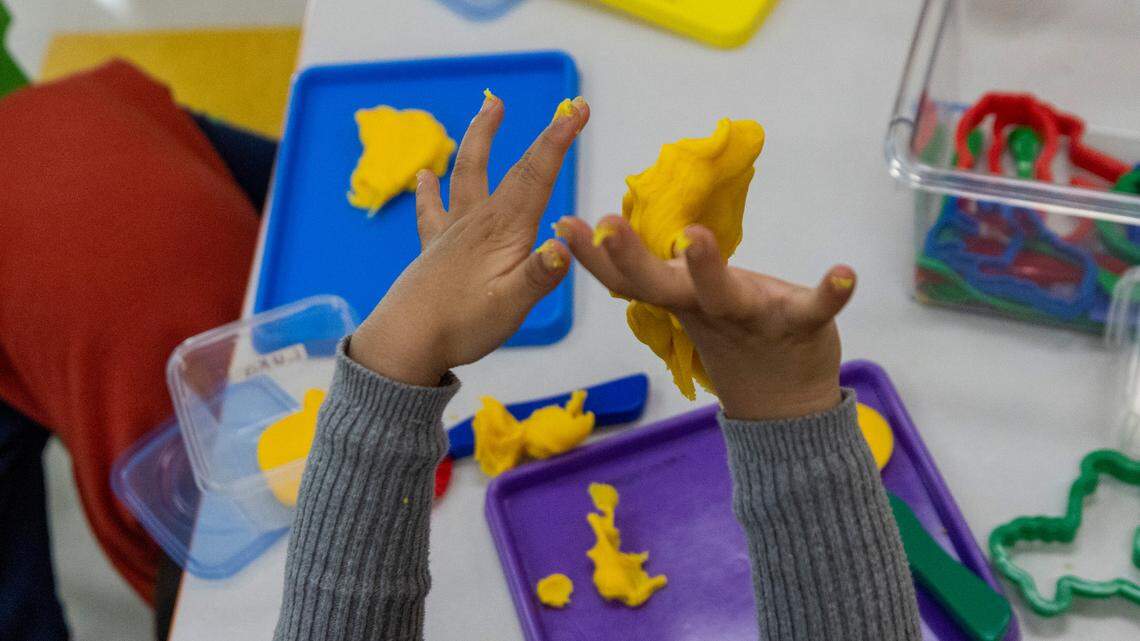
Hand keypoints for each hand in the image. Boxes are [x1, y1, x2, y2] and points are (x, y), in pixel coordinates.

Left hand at [349, 95, 589, 385]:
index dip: (558, 139)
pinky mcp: (433, 249)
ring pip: (466, 174)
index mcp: (504, 230)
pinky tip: (423, 178)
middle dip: (526, 133)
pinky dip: (428, 192)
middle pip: (502, 165)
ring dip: (479, 140)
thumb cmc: (462, 325)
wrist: (403, 343)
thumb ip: (540, 274)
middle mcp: (478, 221)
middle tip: (545, 104)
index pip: (537, 175)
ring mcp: (452, 232)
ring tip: (486, 110)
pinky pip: (431, 211)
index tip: (579, 108)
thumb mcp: (512, 306)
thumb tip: (566, 244)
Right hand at [557, 215, 853, 419]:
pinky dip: (830, 293)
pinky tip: (844, 272)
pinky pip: (815, 308)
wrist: (784, 404)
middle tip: (608, 225)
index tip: (563, 225)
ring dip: (709, 267)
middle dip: (632, 257)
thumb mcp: (684, 304)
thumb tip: (597, 230)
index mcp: (681, 300)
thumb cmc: (732, 335)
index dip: (595, 256)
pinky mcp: (799, 325)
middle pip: (663, 286)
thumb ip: (649, 273)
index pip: (628, 279)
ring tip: (694, 236)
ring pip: (727, 294)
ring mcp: (752, 318)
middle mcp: (708, 309)